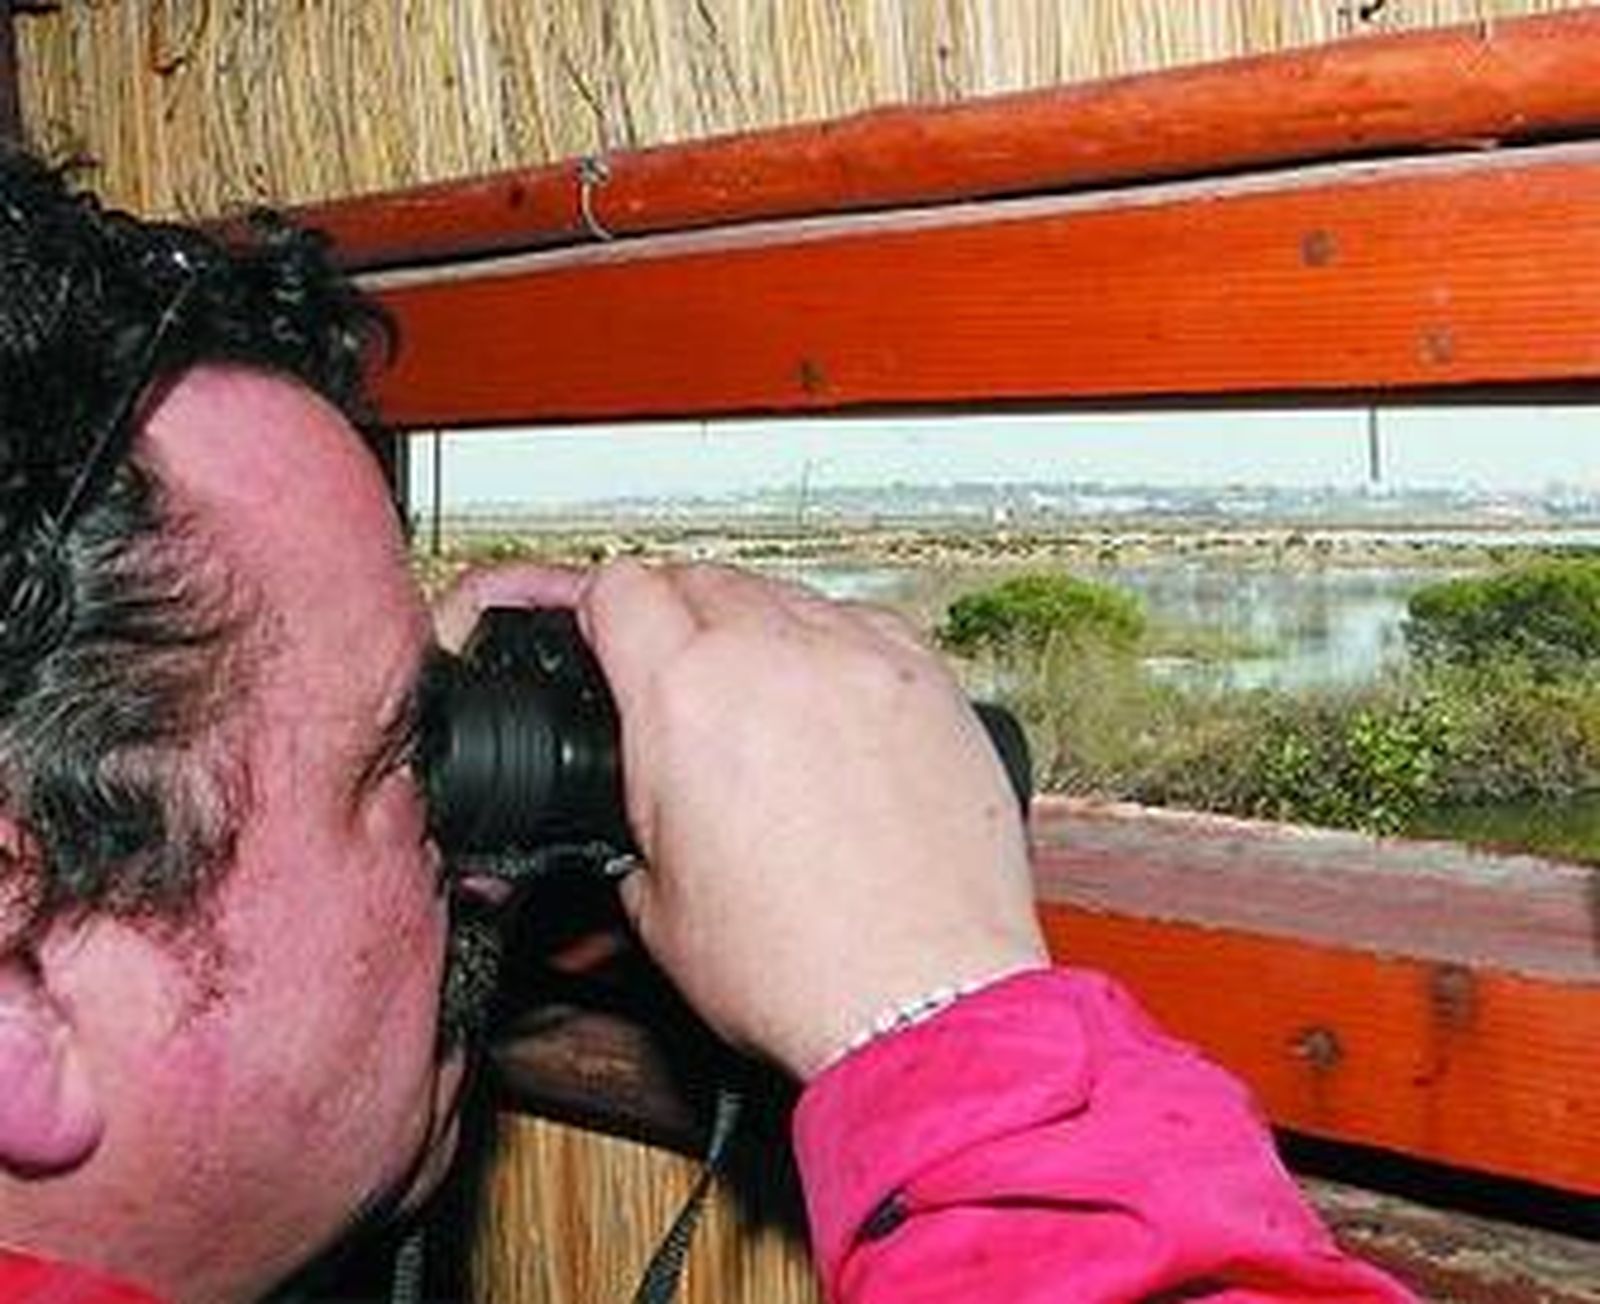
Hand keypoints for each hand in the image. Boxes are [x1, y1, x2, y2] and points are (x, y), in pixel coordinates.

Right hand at [575, 561, 1047, 1078]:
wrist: (923, 999)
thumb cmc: (800, 970)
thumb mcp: (657, 907)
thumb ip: (636, 823)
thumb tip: (644, 808)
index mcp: (684, 697)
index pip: (622, 588)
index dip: (601, 608)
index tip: (606, 629)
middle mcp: (776, 655)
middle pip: (703, 578)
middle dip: (675, 611)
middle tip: (675, 664)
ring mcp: (862, 662)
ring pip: (787, 592)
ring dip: (756, 624)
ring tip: (757, 688)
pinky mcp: (930, 684)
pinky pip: (866, 624)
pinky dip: (836, 645)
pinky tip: (832, 696)